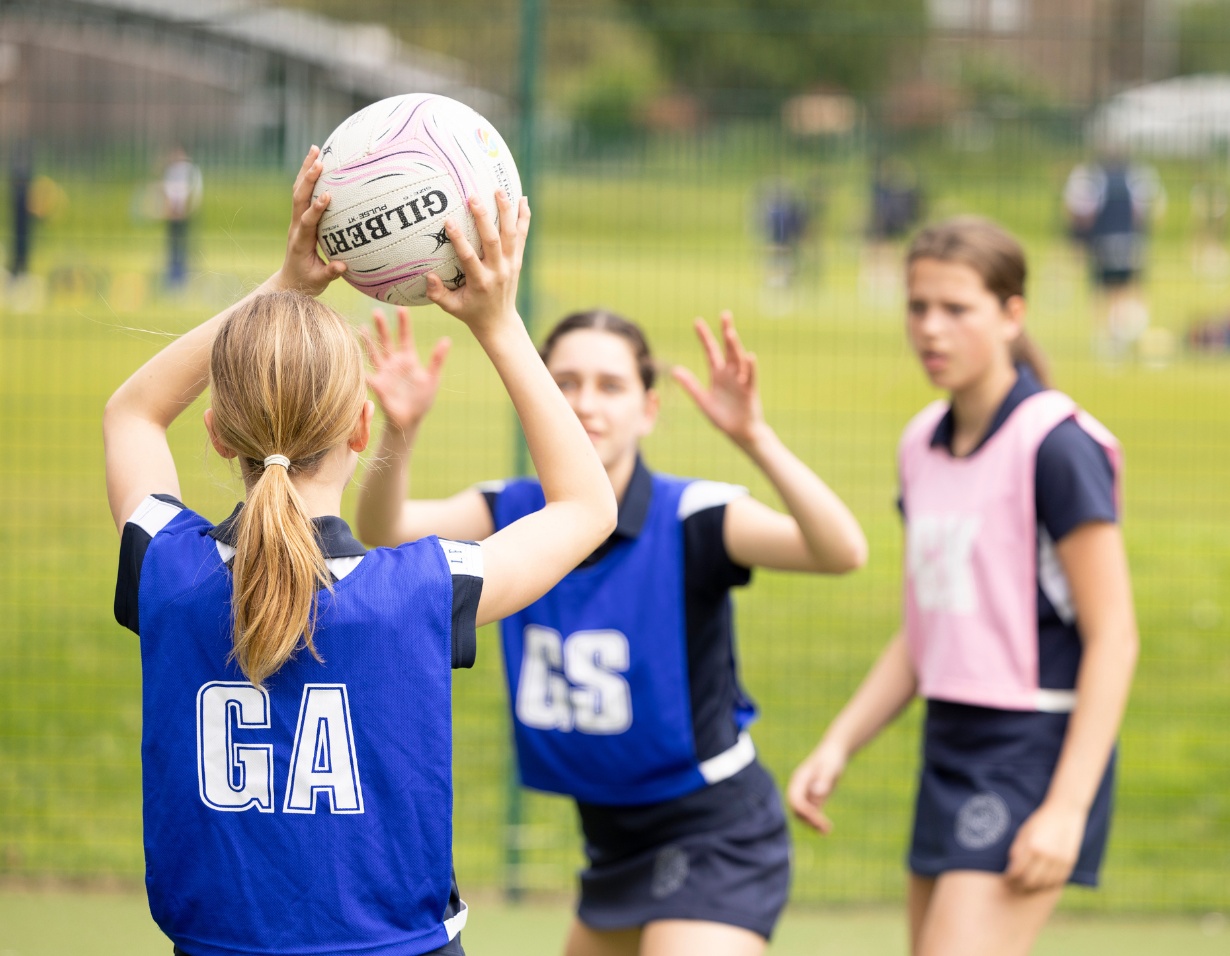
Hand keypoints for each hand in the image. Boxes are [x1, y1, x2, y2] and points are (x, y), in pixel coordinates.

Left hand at [275, 146, 347, 295]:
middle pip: (299, 197)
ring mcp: (296, 220)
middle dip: (308, 178)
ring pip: (298, 191)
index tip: (326, 195)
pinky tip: (317, 163)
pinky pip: (302, 194)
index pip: (308, 221)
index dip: (316, 208)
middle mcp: (296, 226)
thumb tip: (342, 266)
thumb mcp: (318, 281)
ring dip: (305, 170)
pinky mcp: (300, 217)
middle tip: (319, 160)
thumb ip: (329, 273)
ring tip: (315, 150)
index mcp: (301, 241)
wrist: (290, 281)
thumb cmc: (307, 282)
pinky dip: (307, 177)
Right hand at [362, 307, 450, 433]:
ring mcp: (383, 372)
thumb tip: (447, 339)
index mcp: (408, 358)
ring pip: (374, 353)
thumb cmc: (422, 399)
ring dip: (368, 341)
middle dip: (382, 326)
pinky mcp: (377, 384)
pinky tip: (352, 357)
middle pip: (386, 340)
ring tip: (362, 327)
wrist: (410, 419)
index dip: (403, 323)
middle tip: (377, 310)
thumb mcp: (432, 378)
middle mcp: (394, 362)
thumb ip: (437, 360)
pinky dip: (359, 367)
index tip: (401, 308)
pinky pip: (366, 374)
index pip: (405, 336)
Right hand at [425, 191, 528, 335]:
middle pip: (493, 241)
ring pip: (511, 234)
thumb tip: (427, 275)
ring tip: (499, 189)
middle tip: (473, 196)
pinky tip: (522, 199)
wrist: (500, 322)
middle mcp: (498, 271)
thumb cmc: (471, 312)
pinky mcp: (518, 260)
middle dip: (484, 218)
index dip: (459, 239)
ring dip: (506, 211)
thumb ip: (437, 294)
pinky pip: (522, 236)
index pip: (469, 257)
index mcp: (480, 282)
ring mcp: (511, 264)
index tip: (448, 221)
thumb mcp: (451, 308)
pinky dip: (524, 218)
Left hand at [672, 312, 764, 448]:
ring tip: (730, 332)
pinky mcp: (750, 391)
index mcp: (718, 374)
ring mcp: (741, 380)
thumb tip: (674, 370)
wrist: (739, 432)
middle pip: (728, 349)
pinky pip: (751, 377)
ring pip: (738, 359)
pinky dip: (751, 367)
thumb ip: (690, 386)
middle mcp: (730, 373)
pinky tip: (750, 356)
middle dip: (726, 332)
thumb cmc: (722, 417)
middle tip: (725, 314)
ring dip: (735, 346)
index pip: (710, 351)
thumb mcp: (702, 401)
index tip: (697, 321)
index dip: (704, 337)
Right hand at [786, 740, 847, 833]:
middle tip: (825, 828)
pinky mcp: (812, 798)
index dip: (805, 811)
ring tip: (827, 830)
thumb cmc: (832, 758)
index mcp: (799, 780)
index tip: (819, 818)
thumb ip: (824, 780)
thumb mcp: (830, 768)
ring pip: (802, 814)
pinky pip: (811, 813)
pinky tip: (826, 829)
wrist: (834, 753)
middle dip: (809, 820)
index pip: (796, 800)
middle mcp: (799, 788)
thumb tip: (816, 793)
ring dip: (812, 824)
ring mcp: (805, 793)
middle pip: (797, 809)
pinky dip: (816, 821)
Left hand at [1004, 800, 1084, 892]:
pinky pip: (1058, 881)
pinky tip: (1042, 883)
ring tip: (1027, 886)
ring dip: (1034, 888)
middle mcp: (1047, 856)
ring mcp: (1060, 861)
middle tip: (1014, 886)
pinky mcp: (1070, 863)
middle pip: (1030, 881)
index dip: (1010, 878)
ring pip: (1045, 884)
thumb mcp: (1024, 832)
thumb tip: (1011, 867)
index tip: (1006, 879)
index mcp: (1032, 847)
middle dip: (1020, 886)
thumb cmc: (1040, 821)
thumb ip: (1017, 849)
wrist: (1065, 813)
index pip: (1018, 872)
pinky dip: (1049, 885)